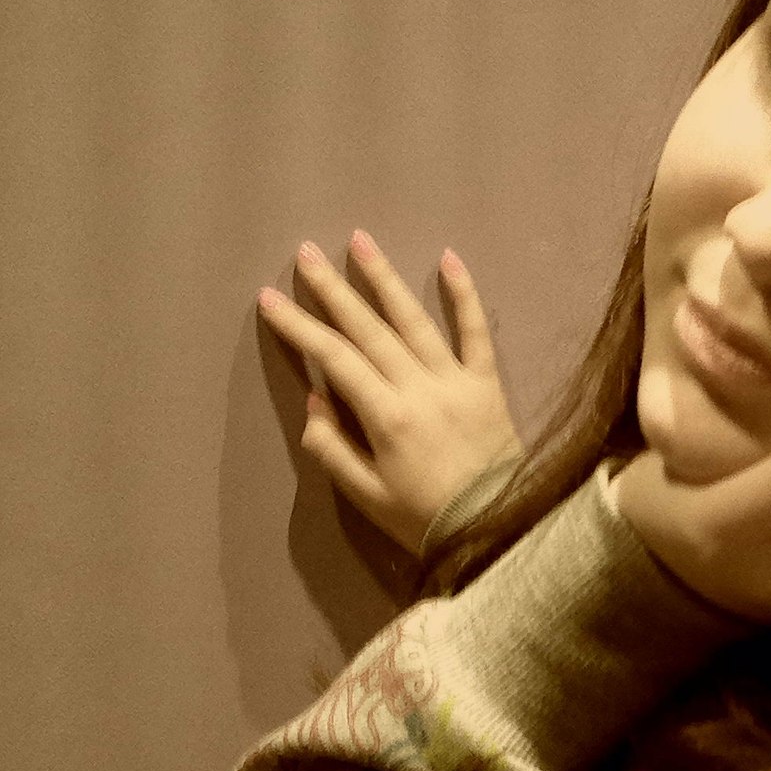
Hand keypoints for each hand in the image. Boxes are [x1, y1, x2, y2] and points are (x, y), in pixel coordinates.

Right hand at [256, 233, 522, 554]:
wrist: (500, 530)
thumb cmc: (425, 519)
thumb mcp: (367, 496)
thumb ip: (333, 448)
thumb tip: (316, 398)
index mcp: (386, 416)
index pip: (334, 358)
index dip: (299, 326)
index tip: (270, 298)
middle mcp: (420, 388)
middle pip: (368, 329)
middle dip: (333, 289)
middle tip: (306, 253)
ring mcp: (457, 381)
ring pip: (415, 320)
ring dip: (384, 278)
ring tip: (359, 241)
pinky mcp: (488, 383)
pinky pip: (477, 332)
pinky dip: (464, 295)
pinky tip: (448, 258)